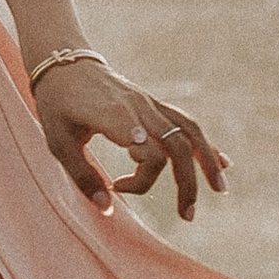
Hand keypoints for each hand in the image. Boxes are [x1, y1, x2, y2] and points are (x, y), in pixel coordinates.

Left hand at [33, 54, 227, 220]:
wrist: (62, 62)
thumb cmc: (56, 103)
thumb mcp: (57, 141)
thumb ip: (82, 175)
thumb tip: (107, 208)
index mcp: (115, 116)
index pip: (148, 153)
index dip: (140, 179)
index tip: (115, 186)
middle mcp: (138, 107)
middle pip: (176, 146)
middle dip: (187, 183)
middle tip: (187, 216)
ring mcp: (148, 103)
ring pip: (189, 131)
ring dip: (207, 162)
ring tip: (220, 191)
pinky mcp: (151, 103)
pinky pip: (185, 122)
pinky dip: (204, 143)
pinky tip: (222, 162)